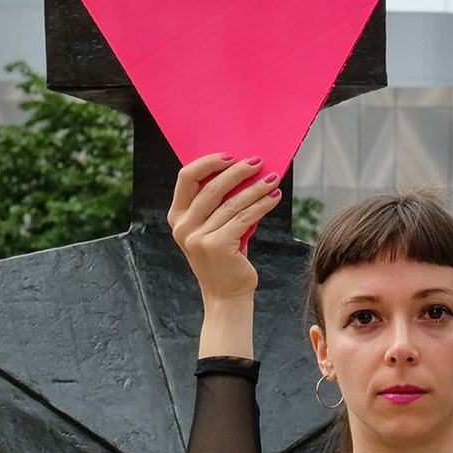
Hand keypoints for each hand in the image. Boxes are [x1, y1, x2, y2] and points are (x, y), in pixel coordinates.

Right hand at [168, 153, 281, 303]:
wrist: (227, 296)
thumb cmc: (225, 258)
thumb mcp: (214, 229)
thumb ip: (218, 205)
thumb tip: (244, 172)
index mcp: (177, 217)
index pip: (186, 178)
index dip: (208, 162)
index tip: (230, 156)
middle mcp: (183, 227)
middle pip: (211, 187)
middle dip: (237, 171)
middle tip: (258, 161)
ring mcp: (198, 237)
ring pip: (233, 203)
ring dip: (256, 187)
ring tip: (273, 178)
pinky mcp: (217, 246)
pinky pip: (245, 217)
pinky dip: (263, 204)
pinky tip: (275, 197)